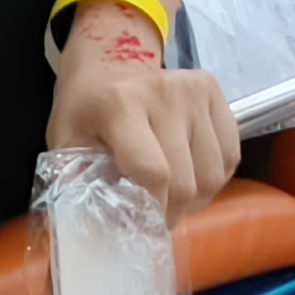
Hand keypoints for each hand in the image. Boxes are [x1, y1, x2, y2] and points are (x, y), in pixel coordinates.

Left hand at [45, 4, 237, 218]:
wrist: (107, 60)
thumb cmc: (85, 110)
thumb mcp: (65, 143)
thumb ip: (77, 183)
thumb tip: (93, 234)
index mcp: (119, 105)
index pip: (153, 172)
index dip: (151, 210)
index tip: (141, 225)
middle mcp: (162, 93)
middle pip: (186, 181)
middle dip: (170, 212)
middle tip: (153, 216)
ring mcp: (193, 90)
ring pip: (212, 175)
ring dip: (194, 199)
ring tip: (169, 195)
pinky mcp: (213, 91)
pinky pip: (229, 157)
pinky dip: (212, 178)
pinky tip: (189, 173)